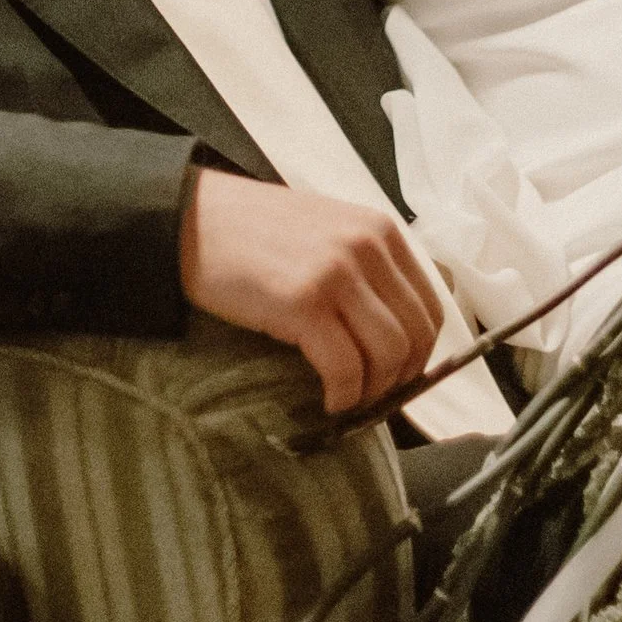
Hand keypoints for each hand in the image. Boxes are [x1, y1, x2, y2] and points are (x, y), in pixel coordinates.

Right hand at [180, 171, 442, 412]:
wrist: (191, 220)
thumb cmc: (253, 232)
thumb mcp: (326, 231)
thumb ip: (363, 267)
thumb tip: (390, 333)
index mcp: (380, 230)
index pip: (430, 306)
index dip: (422, 353)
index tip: (399, 376)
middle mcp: (368, 247)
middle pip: (416, 334)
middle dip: (401, 379)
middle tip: (374, 399)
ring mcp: (337, 273)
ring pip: (388, 354)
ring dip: (373, 391)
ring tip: (349, 401)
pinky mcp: (303, 303)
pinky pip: (345, 367)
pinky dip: (343, 395)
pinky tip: (328, 401)